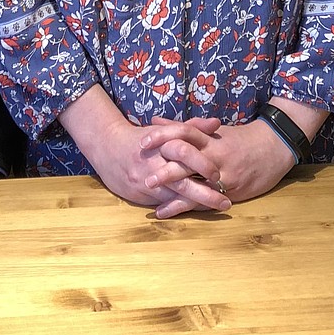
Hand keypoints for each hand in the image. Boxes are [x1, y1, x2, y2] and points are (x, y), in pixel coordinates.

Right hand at [60, 88, 229, 218]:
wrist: (107, 149)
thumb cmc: (142, 138)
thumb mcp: (164, 130)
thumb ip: (191, 128)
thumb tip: (217, 123)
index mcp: (161, 143)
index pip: (183, 151)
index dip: (202, 163)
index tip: (219, 173)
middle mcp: (153, 162)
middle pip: (180, 178)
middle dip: (204, 191)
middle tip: (226, 200)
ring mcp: (146, 181)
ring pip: (174, 195)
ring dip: (198, 203)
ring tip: (219, 207)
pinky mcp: (140, 196)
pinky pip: (164, 203)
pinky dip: (182, 207)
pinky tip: (198, 211)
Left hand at [145, 96, 326, 203]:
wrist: (275, 147)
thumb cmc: (241, 138)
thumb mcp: (214, 130)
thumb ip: (184, 128)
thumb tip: (155, 121)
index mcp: (210, 138)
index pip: (184, 132)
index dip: (164, 135)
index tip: (143, 140)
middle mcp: (215, 156)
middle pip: (187, 159)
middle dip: (164, 168)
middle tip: (143, 173)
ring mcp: (223, 175)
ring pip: (194, 183)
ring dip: (170, 190)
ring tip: (148, 192)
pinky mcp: (230, 192)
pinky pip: (203, 201)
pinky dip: (183, 207)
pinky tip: (164, 211)